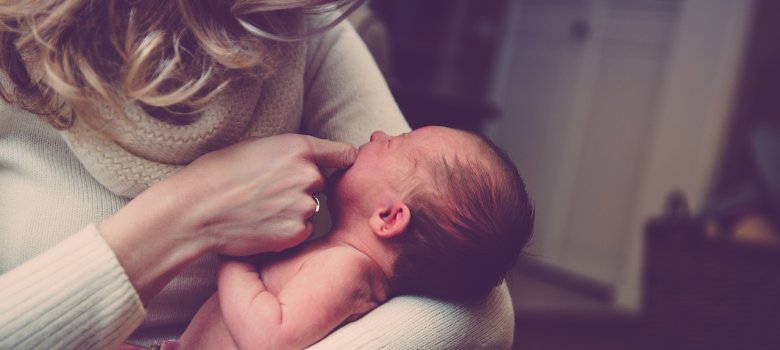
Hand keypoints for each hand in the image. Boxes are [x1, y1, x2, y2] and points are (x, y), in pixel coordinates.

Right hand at [98, 134, 355, 302]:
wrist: (196, 211)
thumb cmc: (217, 173)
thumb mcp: (254, 145)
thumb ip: (287, 151)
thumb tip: (305, 156)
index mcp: (298, 147)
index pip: (343, 153)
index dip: (340, 160)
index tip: (336, 166)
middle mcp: (307, 175)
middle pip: (320, 181)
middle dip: (302, 187)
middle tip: (269, 192)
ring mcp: (303, 205)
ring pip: (310, 207)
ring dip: (294, 210)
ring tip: (261, 209)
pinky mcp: (296, 232)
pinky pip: (302, 230)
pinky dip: (287, 230)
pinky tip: (262, 225)